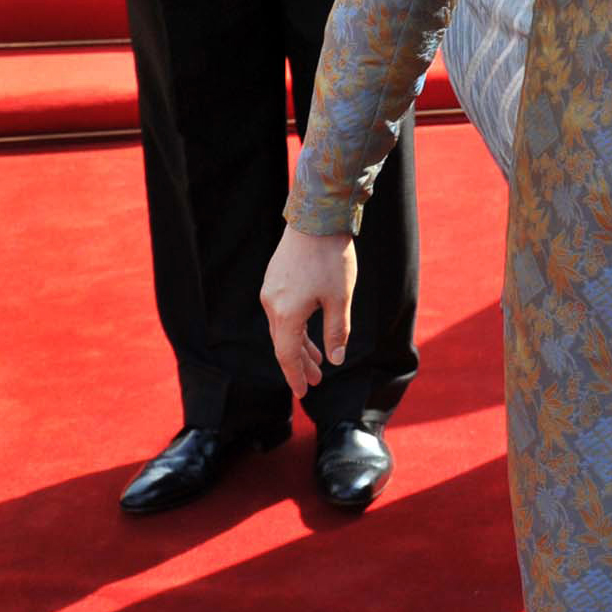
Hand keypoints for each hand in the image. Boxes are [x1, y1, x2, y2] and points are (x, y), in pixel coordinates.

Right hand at [261, 223, 356, 395]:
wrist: (317, 218)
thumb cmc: (330, 258)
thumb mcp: (340, 298)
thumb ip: (336, 331)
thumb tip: (335, 360)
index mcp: (286, 313)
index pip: (287, 355)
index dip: (295, 375)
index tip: (303, 393)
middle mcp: (271, 305)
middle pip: (283, 344)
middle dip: (300, 364)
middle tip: (315, 382)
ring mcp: (271, 291)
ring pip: (283, 328)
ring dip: (299, 345)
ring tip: (317, 361)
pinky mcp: (275, 279)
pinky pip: (282, 312)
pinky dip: (295, 327)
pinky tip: (309, 331)